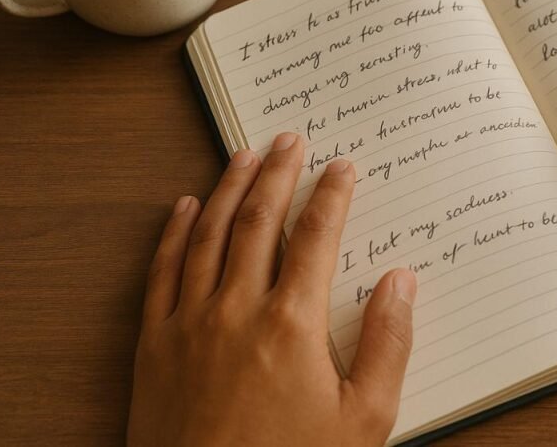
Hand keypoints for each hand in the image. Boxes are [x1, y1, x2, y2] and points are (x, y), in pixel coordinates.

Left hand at [127, 133, 416, 446]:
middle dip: (278, 172)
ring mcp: (190, 323)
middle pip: (259, 220)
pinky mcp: (155, 344)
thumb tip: (401, 282)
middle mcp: (237, 309)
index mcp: (292, 324)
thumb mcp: (363, 419)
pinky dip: (174, 232)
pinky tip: (185, 205)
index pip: (315, 237)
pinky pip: (162, 271)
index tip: (341, 166)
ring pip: (210, 234)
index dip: (332, 194)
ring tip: (244, 155)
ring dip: (229, 187)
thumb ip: (387, 345)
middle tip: (290, 138)